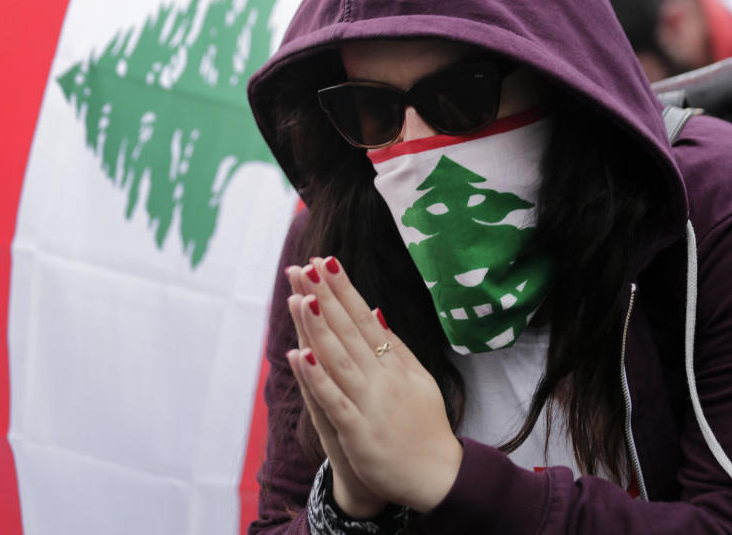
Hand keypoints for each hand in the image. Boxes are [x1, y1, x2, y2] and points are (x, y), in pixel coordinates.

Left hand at [286, 257, 462, 512]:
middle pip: (347, 331)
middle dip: (325, 297)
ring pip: (339, 359)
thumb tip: (373, 311)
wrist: (438, 477)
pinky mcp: (358, 432)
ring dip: (318, 328)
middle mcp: (381, 378)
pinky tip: (300, 355)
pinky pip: (333, 401)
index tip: (325, 261)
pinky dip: (317, 378)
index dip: (343, 289)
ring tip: (301, 298)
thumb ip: (394, 346)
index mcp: (393, 363)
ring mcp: (370, 404)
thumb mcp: (417, 379)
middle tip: (305, 265)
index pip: (363, 318)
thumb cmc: (424, 426)